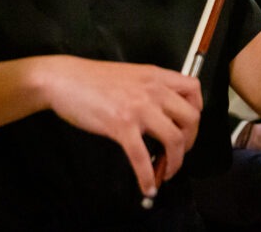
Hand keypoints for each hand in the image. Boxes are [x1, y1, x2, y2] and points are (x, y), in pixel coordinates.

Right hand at [40, 56, 201, 198]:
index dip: (196, 111)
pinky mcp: (121, 125)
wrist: (64, 79)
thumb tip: (161, 112)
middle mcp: (152, 90)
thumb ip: (148, 89)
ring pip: (174, 139)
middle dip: (189, 141)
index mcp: (155, 75)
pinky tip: (147, 185)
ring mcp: (138, 108)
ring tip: (166, 171)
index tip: (187, 127)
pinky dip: (148, 177)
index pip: (193, 90)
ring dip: (174, 162)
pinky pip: (142, 157)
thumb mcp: (130, 75)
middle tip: (177, 152)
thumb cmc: (92, 79)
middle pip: (191, 118)